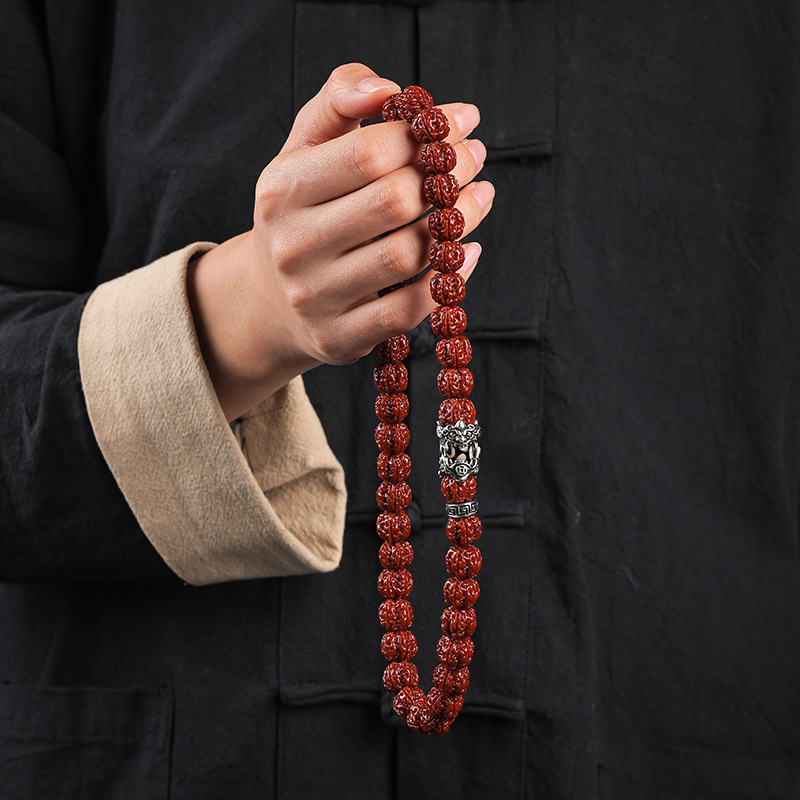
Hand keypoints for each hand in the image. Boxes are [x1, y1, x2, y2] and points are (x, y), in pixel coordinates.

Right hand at [188, 63, 493, 420]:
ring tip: (478, 198)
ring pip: (408, 255)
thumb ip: (339, 101)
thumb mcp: (305, 150)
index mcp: (283, 189)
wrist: (272, 297)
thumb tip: (388, 88)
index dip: (426, 134)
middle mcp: (293, 244)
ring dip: (459, 223)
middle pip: (394, 201)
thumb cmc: (304, 211)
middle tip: (475, 160)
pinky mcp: (339, 337)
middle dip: (448, 174)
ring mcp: (314, 297)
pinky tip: (466, 252)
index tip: (459, 123)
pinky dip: (449, 279)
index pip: (369, 152)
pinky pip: (409, 309)